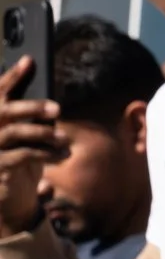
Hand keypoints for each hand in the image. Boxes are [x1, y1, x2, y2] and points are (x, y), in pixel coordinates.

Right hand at [0, 56, 62, 235]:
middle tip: (57, 109)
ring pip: (14, 133)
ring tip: (64, 139)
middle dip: (31, 107)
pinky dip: (45, 154)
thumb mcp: (28, 137)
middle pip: (3, 110)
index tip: (29, 60)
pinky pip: (21, 156)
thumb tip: (50, 99)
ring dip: (43, 133)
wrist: (10, 197)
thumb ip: (33, 117)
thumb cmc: (20, 160)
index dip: (12, 76)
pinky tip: (61, 155)